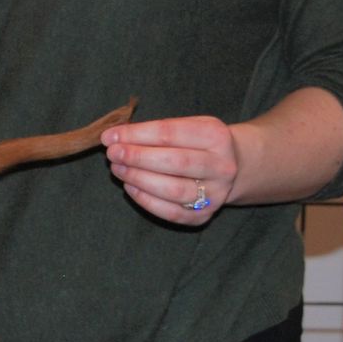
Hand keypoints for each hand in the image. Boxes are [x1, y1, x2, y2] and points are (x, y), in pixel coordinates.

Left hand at [102, 115, 239, 225]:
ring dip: (138, 179)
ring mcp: (215, 194)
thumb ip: (155, 130)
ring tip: (117, 169)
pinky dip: (146, 200)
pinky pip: (170, 212)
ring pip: (172, 189)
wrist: (232, 167)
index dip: (136, 135)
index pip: (170, 133)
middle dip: (137, 157)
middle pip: (174, 162)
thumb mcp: (188, 126)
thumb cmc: (199, 143)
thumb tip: (114, 137)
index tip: (110, 136)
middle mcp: (221, 166)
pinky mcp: (203, 215)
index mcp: (216, 137)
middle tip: (112, 154)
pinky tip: (130, 187)